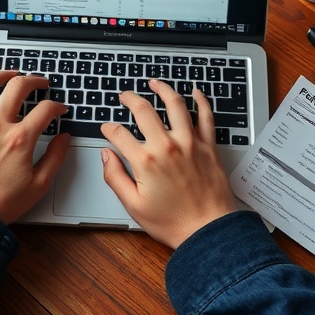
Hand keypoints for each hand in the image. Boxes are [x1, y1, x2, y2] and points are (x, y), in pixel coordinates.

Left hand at [0, 72, 68, 222]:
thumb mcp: (38, 186)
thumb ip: (55, 158)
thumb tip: (64, 139)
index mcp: (20, 139)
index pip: (46, 109)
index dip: (57, 106)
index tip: (59, 109)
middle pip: (18, 86)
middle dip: (34, 80)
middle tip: (39, 83)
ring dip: (2, 75)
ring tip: (10, 74)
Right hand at [100, 82, 236, 248]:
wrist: (208, 230)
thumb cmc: (173, 222)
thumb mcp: (133, 206)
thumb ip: (115, 177)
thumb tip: (106, 156)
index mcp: (145, 161)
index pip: (118, 133)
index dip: (108, 128)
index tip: (107, 129)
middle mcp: (167, 146)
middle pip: (143, 110)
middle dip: (130, 99)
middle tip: (125, 96)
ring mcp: (190, 143)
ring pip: (175, 104)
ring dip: (163, 89)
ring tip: (154, 83)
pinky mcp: (208, 146)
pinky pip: (206, 116)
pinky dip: (201, 101)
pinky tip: (195, 91)